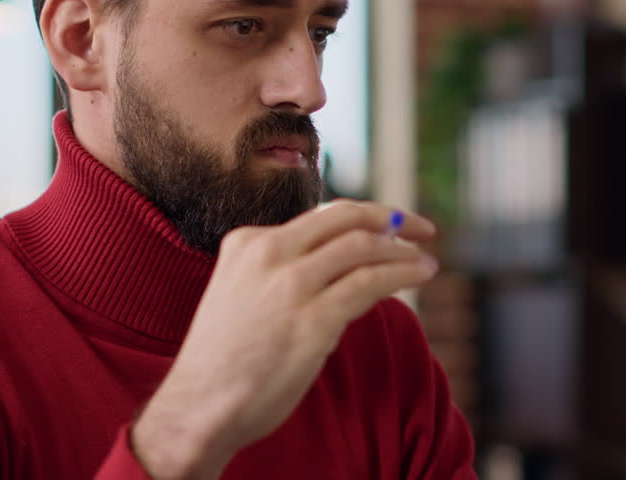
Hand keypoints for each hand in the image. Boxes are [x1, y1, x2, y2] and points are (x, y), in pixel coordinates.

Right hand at [131, 201, 438, 479]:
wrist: (198, 408)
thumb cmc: (225, 360)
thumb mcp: (244, 294)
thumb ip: (285, 273)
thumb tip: (348, 269)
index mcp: (248, 242)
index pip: (321, 217)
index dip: (364, 217)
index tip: (392, 224)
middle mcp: (268, 253)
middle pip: (346, 218)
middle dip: (391, 217)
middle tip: (422, 229)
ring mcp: (291, 284)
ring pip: (364, 247)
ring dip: (403, 251)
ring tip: (426, 262)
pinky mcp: (312, 319)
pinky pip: (371, 283)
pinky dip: (403, 273)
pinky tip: (420, 275)